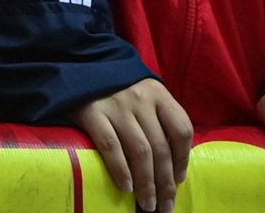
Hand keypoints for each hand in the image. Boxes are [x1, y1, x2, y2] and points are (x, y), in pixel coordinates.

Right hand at [74, 79, 192, 211]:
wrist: (80, 66)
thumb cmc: (117, 87)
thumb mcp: (144, 94)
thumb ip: (159, 119)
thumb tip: (174, 164)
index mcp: (158, 94)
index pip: (181, 129)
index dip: (183, 159)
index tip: (179, 181)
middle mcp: (141, 99)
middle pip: (161, 147)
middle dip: (166, 182)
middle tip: (166, 206)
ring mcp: (117, 106)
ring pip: (139, 151)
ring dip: (146, 183)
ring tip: (148, 205)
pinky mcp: (93, 113)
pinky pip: (111, 146)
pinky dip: (120, 169)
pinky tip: (126, 187)